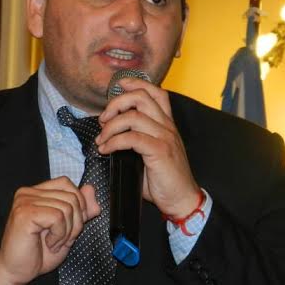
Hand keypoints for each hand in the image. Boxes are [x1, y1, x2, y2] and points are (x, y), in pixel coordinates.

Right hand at [0, 177, 99, 284]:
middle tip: (62, 239)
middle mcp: (28, 193)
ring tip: (53, 242)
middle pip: (71, 196)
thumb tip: (91, 189)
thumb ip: (81, 210)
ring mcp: (25, 201)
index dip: (78, 204)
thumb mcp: (68, 230)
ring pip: (67, 207)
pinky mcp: (25, 213)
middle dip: (76, 223)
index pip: (66, 183)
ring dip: (67, 232)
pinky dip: (59, 235)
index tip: (70, 226)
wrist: (15, 272)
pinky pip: (58, 217)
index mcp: (36, 193)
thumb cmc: (37, 254)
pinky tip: (49, 243)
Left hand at [96, 77, 200, 217]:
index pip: (156, 92)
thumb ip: (137, 139)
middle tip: (103, 119)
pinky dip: (114, 141)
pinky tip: (106, 150)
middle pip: (141, 98)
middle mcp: (167, 126)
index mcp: (167, 124)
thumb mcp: (151, 153)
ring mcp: (165, 137)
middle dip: (116, 103)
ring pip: (133, 116)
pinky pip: (132, 138)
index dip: (137, 83)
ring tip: (102, 139)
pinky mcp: (160, 151)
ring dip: (111, 126)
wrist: (182, 200)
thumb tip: (110, 135)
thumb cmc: (164, 180)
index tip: (119, 85)